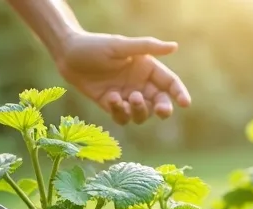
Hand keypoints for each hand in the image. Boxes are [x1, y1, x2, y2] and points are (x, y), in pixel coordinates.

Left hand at [54, 31, 190, 124]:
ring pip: (142, 114)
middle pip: (160, 102)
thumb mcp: (120, 46)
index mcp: (146, 68)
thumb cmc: (95, 46)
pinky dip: (119, 112)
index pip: (169, 83)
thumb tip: (174, 47)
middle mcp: (139, 84)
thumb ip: (147, 47)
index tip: (185, 103)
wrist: (68, 56)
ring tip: (128, 98)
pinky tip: (111, 98)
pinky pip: (122, 117)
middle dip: (163, 108)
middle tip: (160, 110)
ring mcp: (126, 96)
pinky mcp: (112, 105)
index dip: (179, 93)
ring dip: (139, 110)